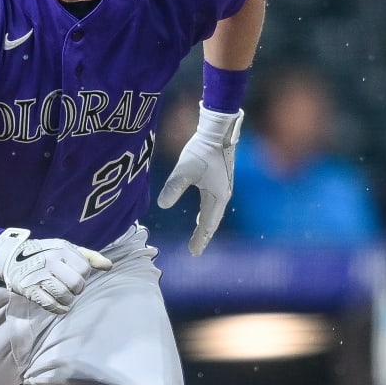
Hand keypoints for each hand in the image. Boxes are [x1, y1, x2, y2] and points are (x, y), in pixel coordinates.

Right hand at [0, 227, 113, 313]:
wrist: (13, 257)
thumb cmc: (46, 253)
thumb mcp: (66, 248)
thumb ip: (89, 257)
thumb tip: (109, 266)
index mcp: (62, 249)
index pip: (85, 269)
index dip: (84, 276)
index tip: (77, 276)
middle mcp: (51, 261)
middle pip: (76, 284)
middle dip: (76, 290)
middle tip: (71, 289)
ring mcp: (39, 276)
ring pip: (64, 296)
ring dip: (68, 301)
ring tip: (65, 298)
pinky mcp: (30, 289)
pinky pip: (50, 304)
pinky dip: (58, 309)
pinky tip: (60, 308)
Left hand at [157, 105, 242, 254]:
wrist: (218, 131)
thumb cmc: (203, 149)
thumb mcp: (185, 169)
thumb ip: (173, 187)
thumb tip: (162, 206)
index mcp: (217, 197)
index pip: (208, 225)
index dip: (200, 239)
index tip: (193, 253)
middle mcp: (223, 195)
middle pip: (212, 221)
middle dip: (203, 236)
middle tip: (195, 250)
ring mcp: (223, 187)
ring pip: (213, 212)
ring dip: (206, 225)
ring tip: (199, 235)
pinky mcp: (220, 179)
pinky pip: (213, 203)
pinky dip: (207, 213)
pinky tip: (202, 213)